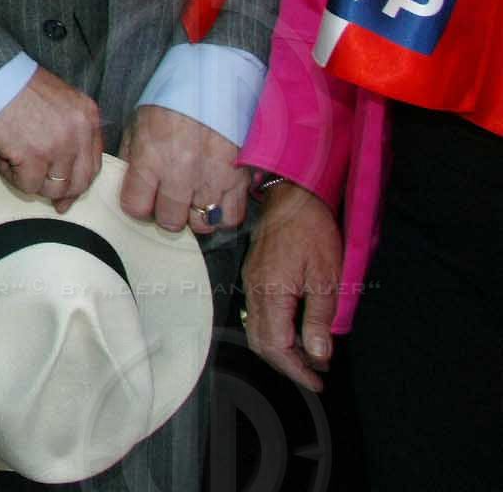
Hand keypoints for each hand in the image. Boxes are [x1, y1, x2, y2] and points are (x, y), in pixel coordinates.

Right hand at [0, 65, 101, 211]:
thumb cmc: (19, 86)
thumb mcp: (60, 102)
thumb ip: (70, 130)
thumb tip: (64, 171)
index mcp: (88, 117)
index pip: (93, 163)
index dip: (80, 182)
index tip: (69, 194)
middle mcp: (79, 133)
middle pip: (79, 181)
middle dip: (63, 194)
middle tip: (51, 201)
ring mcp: (58, 146)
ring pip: (53, 188)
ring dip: (34, 182)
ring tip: (16, 163)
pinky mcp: (34, 156)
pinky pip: (29, 185)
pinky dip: (14, 177)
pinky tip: (5, 159)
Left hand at [121, 104, 247, 234]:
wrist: (216, 81)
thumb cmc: (174, 100)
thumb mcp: (140, 122)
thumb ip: (133, 156)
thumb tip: (129, 184)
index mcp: (151, 158)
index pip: (136, 206)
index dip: (137, 205)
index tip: (141, 197)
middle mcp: (181, 174)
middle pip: (169, 221)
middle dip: (165, 213)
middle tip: (167, 199)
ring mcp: (212, 180)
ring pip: (201, 224)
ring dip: (194, 216)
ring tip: (192, 199)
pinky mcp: (239, 180)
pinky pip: (230, 217)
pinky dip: (221, 215)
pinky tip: (214, 199)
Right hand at [242, 181, 341, 389]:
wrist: (292, 197)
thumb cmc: (312, 232)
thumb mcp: (326, 277)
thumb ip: (319, 319)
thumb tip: (318, 354)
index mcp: (271, 293)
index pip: (276, 345)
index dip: (296, 369)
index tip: (317, 381)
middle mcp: (254, 290)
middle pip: (261, 342)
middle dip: (287, 364)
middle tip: (315, 375)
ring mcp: (251, 282)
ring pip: (257, 330)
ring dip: (282, 350)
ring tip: (311, 356)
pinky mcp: (255, 276)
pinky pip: (259, 314)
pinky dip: (276, 332)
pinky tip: (298, 331)